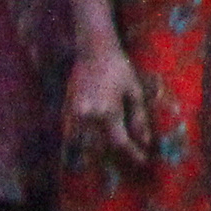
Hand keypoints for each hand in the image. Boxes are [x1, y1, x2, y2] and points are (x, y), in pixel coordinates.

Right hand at [67, 41, 152, 170]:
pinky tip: (89, 147)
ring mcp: (74, 114)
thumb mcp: (134, 91)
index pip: (120, 142)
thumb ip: (139, 118)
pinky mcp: (66, 110)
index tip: (144, 159)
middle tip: (130, 158)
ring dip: (97, 153)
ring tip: (110, 160)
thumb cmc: (119, 68)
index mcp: (107, 112)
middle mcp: (88, 116)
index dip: (133, 153)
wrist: (93, 51)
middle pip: (101, 147)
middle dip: (116, 156)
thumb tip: (144, 141)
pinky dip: (80, 143)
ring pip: (83, 144)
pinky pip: (71, 134)